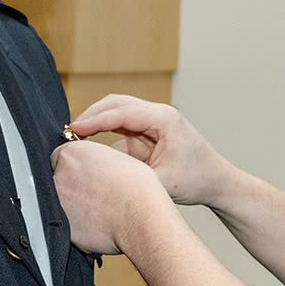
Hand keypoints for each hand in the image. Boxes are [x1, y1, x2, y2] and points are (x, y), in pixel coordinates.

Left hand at [51, 140, 174, 254]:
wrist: (141, 216)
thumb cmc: (136, 187)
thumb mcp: (115, 158)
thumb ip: (93, 161)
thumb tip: (89, 167)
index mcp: (70, 153)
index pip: (61, 157)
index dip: (75, 165)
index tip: (87, 173)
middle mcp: (59, 177)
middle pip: (57, 178)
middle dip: (71, 184)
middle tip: (95, 192)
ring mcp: (59, 203)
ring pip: (61, 202)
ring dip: (73, 204)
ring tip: (99, 208)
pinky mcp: (64, 227)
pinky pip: (68, 223)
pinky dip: (79, 224)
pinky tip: (98, 222)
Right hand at [68, 95, 233, 206]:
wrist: (217, 182)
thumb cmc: (197, 180)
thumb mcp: (162, 182)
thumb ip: (130, 175)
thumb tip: (98, 170)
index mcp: (164, 118)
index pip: (121, 112)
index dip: (94, 120)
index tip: (72, 129)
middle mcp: (158, 113)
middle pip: (116, 103)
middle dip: (91, 116)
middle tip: (67, 132)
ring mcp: (152, 121)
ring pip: (116, 112)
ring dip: (96, 122)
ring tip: (73, 138)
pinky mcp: (147, 132)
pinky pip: (120, 127)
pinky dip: (104, 133)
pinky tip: (88, 147)